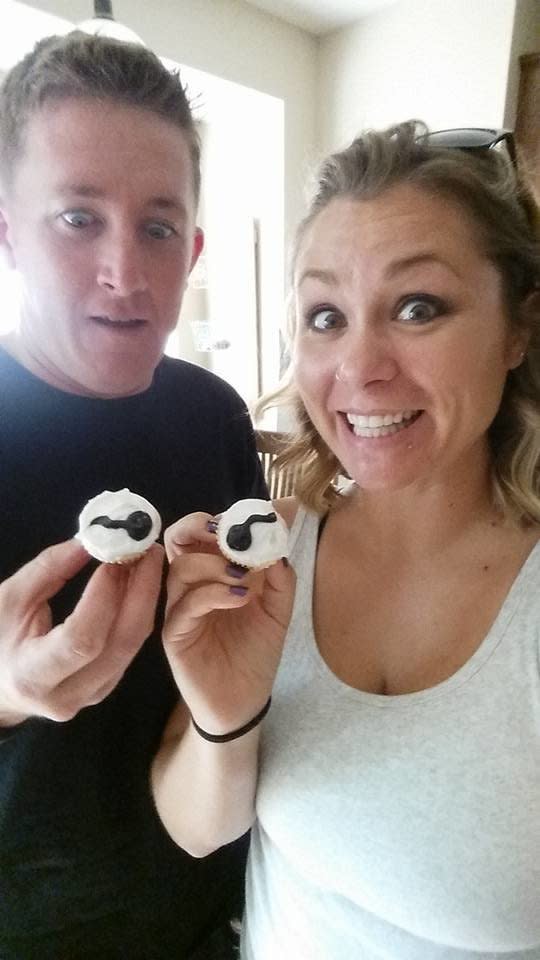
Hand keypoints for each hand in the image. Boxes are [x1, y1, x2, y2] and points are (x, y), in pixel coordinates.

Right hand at [0, 539, 163, 724]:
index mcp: (33, 675)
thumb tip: (91, 540)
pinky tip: (138, 583)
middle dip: (141, 591)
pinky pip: (131, 648)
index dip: (104, 596)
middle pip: (121, 643)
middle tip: (147, 550)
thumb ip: (49, 569)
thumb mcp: (10, 599)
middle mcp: (68, 695)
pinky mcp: (106, 688)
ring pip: (133, 645)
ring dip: (145, 598)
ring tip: (146, 559)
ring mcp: (92, 696)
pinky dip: (138, 611)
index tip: (114, 558)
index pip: (82, 639)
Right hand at [164, 512, 294, 734]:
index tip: (252, 518)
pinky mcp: (175, 634)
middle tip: (227, 533)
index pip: (202, 533)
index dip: (222, 520)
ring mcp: (180, 608)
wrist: (244, 701)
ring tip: (243, 576)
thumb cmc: (255, 653)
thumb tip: (281, 539)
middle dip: (199, 527)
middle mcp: (191, 585)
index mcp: (212, 573)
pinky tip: (239, 599)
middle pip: (177, 540)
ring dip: (213, 563)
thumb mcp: (277, 610)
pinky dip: (212, 594)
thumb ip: (279, 576)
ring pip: (180, 568)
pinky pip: (185, 605)